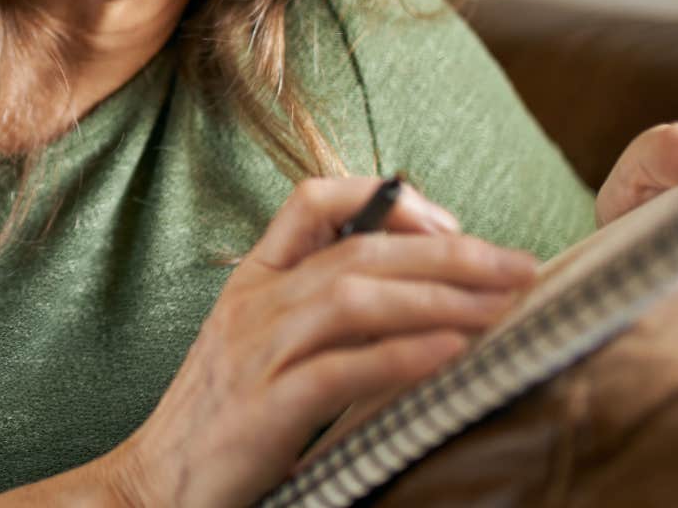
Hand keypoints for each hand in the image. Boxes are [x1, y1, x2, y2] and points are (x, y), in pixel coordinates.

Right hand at [95, 178, 536, 507]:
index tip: (450, 223)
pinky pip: (338, 371)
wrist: (156, 483)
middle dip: (451, 252)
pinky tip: (452, 353)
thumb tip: (421, 294)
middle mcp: (256, 304)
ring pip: (353, 299)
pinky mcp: (263, 410)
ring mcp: (256, 353)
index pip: (312, 199)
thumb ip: (325, 312)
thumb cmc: (225, 419)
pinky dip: (400, 358)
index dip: (386, 198)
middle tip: (521, 266)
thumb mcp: (267, 345)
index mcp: (255, 279)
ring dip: (437, 298)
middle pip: (359, 250)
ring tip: (501, 308)